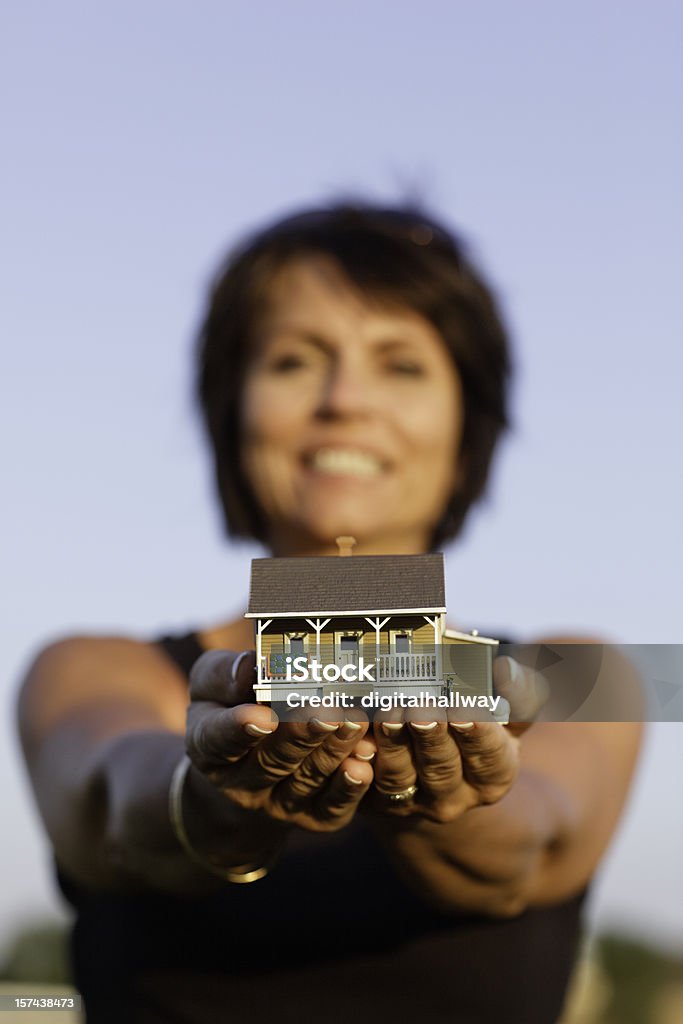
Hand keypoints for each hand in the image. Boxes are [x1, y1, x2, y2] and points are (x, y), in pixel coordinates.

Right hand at [186, 649, 374, 831]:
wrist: (250, 760)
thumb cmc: (233, 703)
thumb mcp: (214, 681)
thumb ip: (227, 674)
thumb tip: (252, 666)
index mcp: (208, 745)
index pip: (218, 739)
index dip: (239, 729)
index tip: (262, 716)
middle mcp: (240, 782)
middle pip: (272, 760)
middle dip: (302, 734)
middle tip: (326, 711)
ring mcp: (277, 803)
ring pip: (307, 780)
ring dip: (333, 751)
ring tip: (355, 722)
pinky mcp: (314, 817)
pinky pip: (332, 807)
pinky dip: (350, 786)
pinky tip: (365, 761)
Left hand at [367, 656, 547, 822]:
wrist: (434, 781)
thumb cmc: (474, 733)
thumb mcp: (507, 720)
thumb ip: (518, 696)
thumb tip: (508, 668)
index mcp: (493, 776)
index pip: (489, 755)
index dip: (477, 733)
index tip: (466, 709)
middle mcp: (454, 796)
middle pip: (442, 767)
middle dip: (431, 735)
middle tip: (421, 707)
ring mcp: (413, 802)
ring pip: (400, 776)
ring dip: (392, 744)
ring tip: (387, 712)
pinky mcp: (376, 803)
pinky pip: (363, 785)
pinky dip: (357, 761)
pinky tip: (354, 734)